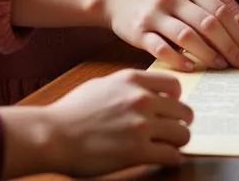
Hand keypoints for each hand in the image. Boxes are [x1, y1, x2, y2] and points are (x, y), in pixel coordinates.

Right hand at [0, 69, 191, 178]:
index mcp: (133, 80)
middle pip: (184, 111)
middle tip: (174, 131)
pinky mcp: (137, 152)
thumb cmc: (72, 111)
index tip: (171, 109)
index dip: (176, 99)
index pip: (175, 85)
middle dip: (181, 122)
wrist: (54, 134)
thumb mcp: (102, 85)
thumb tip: (144, 91)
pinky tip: (163, 159)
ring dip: (178, 142)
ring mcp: (141, 125)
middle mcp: (142, 99)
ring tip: (169, 146)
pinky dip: (171, 159)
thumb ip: (127, 86)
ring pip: (182, 134)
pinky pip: (171, 155)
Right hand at [103, 0, 238, 72]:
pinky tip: (191, 68)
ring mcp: (155, 14)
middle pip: (208, 24)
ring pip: (188, 36)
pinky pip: (161, 48)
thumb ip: (200, 3)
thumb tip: (233, 26)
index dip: (236, 32)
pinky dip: (178, 59)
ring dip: (208, 54)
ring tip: (222, 66)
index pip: (220, 10)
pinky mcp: (139, 31)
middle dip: (229, 46)